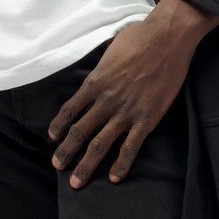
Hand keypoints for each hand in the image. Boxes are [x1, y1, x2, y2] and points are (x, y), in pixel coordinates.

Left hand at [46, 0, 218, 187]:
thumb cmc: (140, 36)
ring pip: (100, 144)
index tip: (51, 137)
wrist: (167, 38)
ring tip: (77, 182)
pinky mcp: (147, 118)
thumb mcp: (112, 46)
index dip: (58, 125)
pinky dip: (121, 164)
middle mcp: (106, 100)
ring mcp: (126, 111)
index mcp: (95, 82)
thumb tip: (105, 57)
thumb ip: (104, 60)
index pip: (70, 109)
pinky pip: (131, 147)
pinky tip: (115, 178)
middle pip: (80, 131)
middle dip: (66, 151)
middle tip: (57, 166)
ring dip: (86, 165)